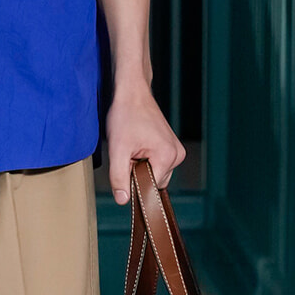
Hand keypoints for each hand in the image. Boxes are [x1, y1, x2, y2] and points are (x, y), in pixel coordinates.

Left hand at [105, 80, 183, 199]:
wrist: (132, 93)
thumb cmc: (125, 116)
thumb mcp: (117, 149)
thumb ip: (119, 177)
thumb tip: (123, 200)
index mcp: (168, 156)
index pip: (151, 187)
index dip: (134, 182)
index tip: (124, 167)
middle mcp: (177, 155)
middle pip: (154, 182)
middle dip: (137, 173)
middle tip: (127, 153)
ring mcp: (176, 151)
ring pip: (155, 174)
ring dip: (141, 167)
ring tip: (132, 147)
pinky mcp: (171, 147)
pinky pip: (157, 164)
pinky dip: (145, 160)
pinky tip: (137, 145)